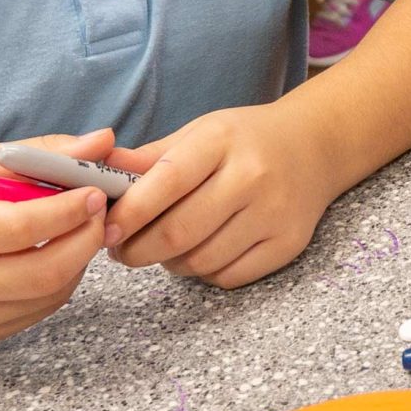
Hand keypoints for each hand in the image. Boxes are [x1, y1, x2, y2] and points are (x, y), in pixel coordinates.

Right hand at [0, 129, 114, 344]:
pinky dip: (58, 282)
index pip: (20, 228)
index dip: (68, 210)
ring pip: (47, 296)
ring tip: (78, 229)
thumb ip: (37, 154)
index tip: (96, 190)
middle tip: (101, 211)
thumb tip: (102, 141)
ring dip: (78, 260)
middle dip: (85, 239)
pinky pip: (35, 312)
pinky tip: (54, 254)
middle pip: (42, 272)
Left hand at [105, 103, 336, 287]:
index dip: (129, 213)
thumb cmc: (245, 140)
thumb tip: (94, 174)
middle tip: (121, 249)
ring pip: (201, 260)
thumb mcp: (199, 133)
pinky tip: (201, 252)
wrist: (316, 145)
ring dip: (170, 262)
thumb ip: (148, 159)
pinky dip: (204, 272)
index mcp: (221, 141)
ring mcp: (274, 212)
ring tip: (165, 247)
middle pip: (179, 231)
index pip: (166, 182)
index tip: (105, 230)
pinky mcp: (288, 243)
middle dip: (138, 249)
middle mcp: (253, 176)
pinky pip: (228, 277)